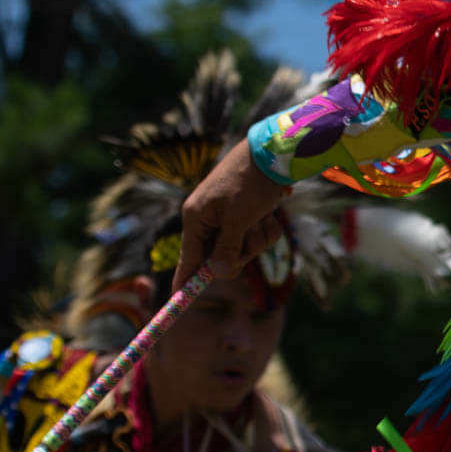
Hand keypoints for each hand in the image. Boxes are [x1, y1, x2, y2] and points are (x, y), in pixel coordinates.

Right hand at [172, 141, 290, 290]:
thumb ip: (227, 247)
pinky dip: (267, 229)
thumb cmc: (251, 182)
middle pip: (221, 258)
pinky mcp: (247, 214)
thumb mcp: (238, 218)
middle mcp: (209, 220)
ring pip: (244, 248)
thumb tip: (216, 273)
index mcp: (197, 218)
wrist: (272, 153)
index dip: (185, 280)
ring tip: (262, 215)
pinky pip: (258, 236)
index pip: (188, 258)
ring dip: (258, 237)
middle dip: (242, 250)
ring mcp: (228, 218)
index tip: (178, 299)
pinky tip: (271, 213)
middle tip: (251, 234)